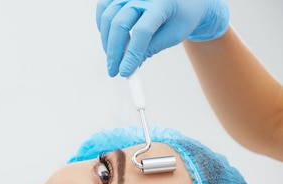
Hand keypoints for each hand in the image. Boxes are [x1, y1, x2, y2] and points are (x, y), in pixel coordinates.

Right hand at [96, 0, 229, 76]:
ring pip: (108, 16)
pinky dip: (102, 25)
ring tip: (113, 56)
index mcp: (163, 2)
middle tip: (114, 70)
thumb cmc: (182, 16)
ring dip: (107, 41)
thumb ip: (151, 48)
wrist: (185, 2)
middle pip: (120, 23)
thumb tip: (130, 65)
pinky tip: (108, 38)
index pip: (142, 31)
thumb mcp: (173, 35)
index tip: (126, 71)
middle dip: (114, 51)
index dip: (132, 54)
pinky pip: (103, 8)